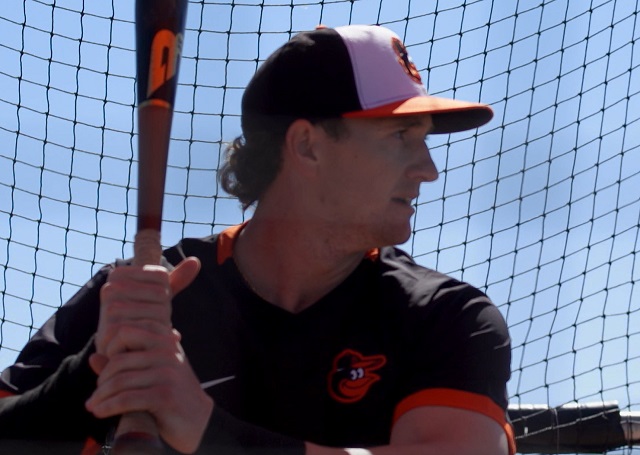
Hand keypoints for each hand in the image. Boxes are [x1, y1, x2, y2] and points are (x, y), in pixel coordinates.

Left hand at [86, 257, 212, 453]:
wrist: (198, 417)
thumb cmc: (171, 392)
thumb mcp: (149, 372)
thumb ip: (124, 363)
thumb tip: (93, 357)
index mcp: (164, 339)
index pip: (125, 331)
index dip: (109, 346)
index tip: (106, 367)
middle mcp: (167, 351)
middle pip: (118, 359)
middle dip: (102, 379)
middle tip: (97, 392)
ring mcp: (168, 372)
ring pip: (119, 381)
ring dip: (101, 396)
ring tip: (93, 405)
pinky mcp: (165, 395)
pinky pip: (126, 399)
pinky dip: (108, 407)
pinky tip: (100, 412)